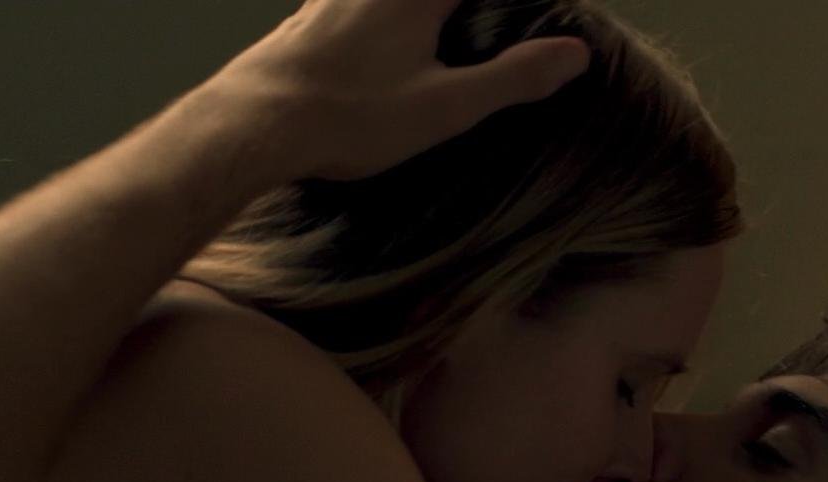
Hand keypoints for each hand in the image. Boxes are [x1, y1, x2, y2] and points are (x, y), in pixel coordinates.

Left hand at [211, 0, 591, 180]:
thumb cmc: (351, 117)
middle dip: (457, 12)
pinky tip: (366, 32)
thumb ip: (511, 77)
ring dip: (419, 14)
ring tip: (434, 32)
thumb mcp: (445, 107)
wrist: (252, 124)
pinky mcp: (304, 18)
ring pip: (384, 0)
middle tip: (474, 24)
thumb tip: (575, 54)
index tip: (536, 16)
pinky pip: (349, 3)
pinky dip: (370, 14)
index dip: (507, 5)